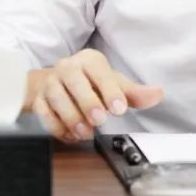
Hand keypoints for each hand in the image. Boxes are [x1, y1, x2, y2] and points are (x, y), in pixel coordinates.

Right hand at [24, 48, 162, 141]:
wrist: (54, 82)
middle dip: (88, 103)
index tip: (120, 108)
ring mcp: (50, 83)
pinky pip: (44, 113)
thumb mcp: (113, 84)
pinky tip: (70, 135)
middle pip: (76, 83)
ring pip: (57, 99)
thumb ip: (134, 92)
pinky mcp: (37, 99)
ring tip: (85, 132)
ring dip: (72, 118)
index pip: (100, 72)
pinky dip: (57, 126)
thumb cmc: (89, 82)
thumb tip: (158, 94)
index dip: (110, 90)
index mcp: (89, 60)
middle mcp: (67, 67)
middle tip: (99, 121)